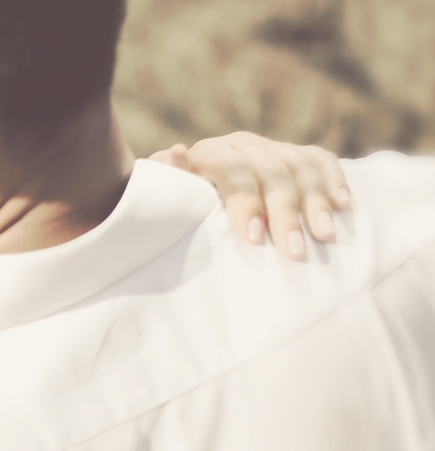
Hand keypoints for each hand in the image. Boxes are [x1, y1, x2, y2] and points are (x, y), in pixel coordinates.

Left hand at [149, 132, 350, 260]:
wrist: (188, 190)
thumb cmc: (174, 205)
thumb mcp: (161, 196)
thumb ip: (163, 179)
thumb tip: (175, 153)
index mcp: (209, 154)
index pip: (231, 169)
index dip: (245, 201)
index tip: (254, 237)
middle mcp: (243, 145)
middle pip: (271, 172)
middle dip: (285, 213)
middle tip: (294, 252)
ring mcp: (271, 148)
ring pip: (300, 167)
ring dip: (315, 202)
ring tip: (324, 236)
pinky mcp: (295, 155)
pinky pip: (321, 161)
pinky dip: (334, 180)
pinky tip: (344, 206)